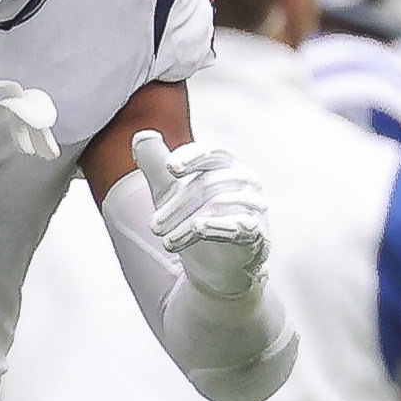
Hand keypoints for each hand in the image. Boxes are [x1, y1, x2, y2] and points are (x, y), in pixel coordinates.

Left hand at [130, 131, 269, 300]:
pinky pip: (242, 224)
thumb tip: (142, 135)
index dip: (192, 157)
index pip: (212, 152)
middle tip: (153, 227)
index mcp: (225, 165)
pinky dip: (220, 225)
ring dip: (188, 224)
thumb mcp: (168, 191)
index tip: (170, 168)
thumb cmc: (193, 218)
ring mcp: (254, 206)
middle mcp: (245, 180)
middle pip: (209, 184)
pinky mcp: (258, 232)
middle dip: (177, 205)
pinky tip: (199, 228)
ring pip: (220, 205)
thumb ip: (155, 164)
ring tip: (167, 242)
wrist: (214, 266)